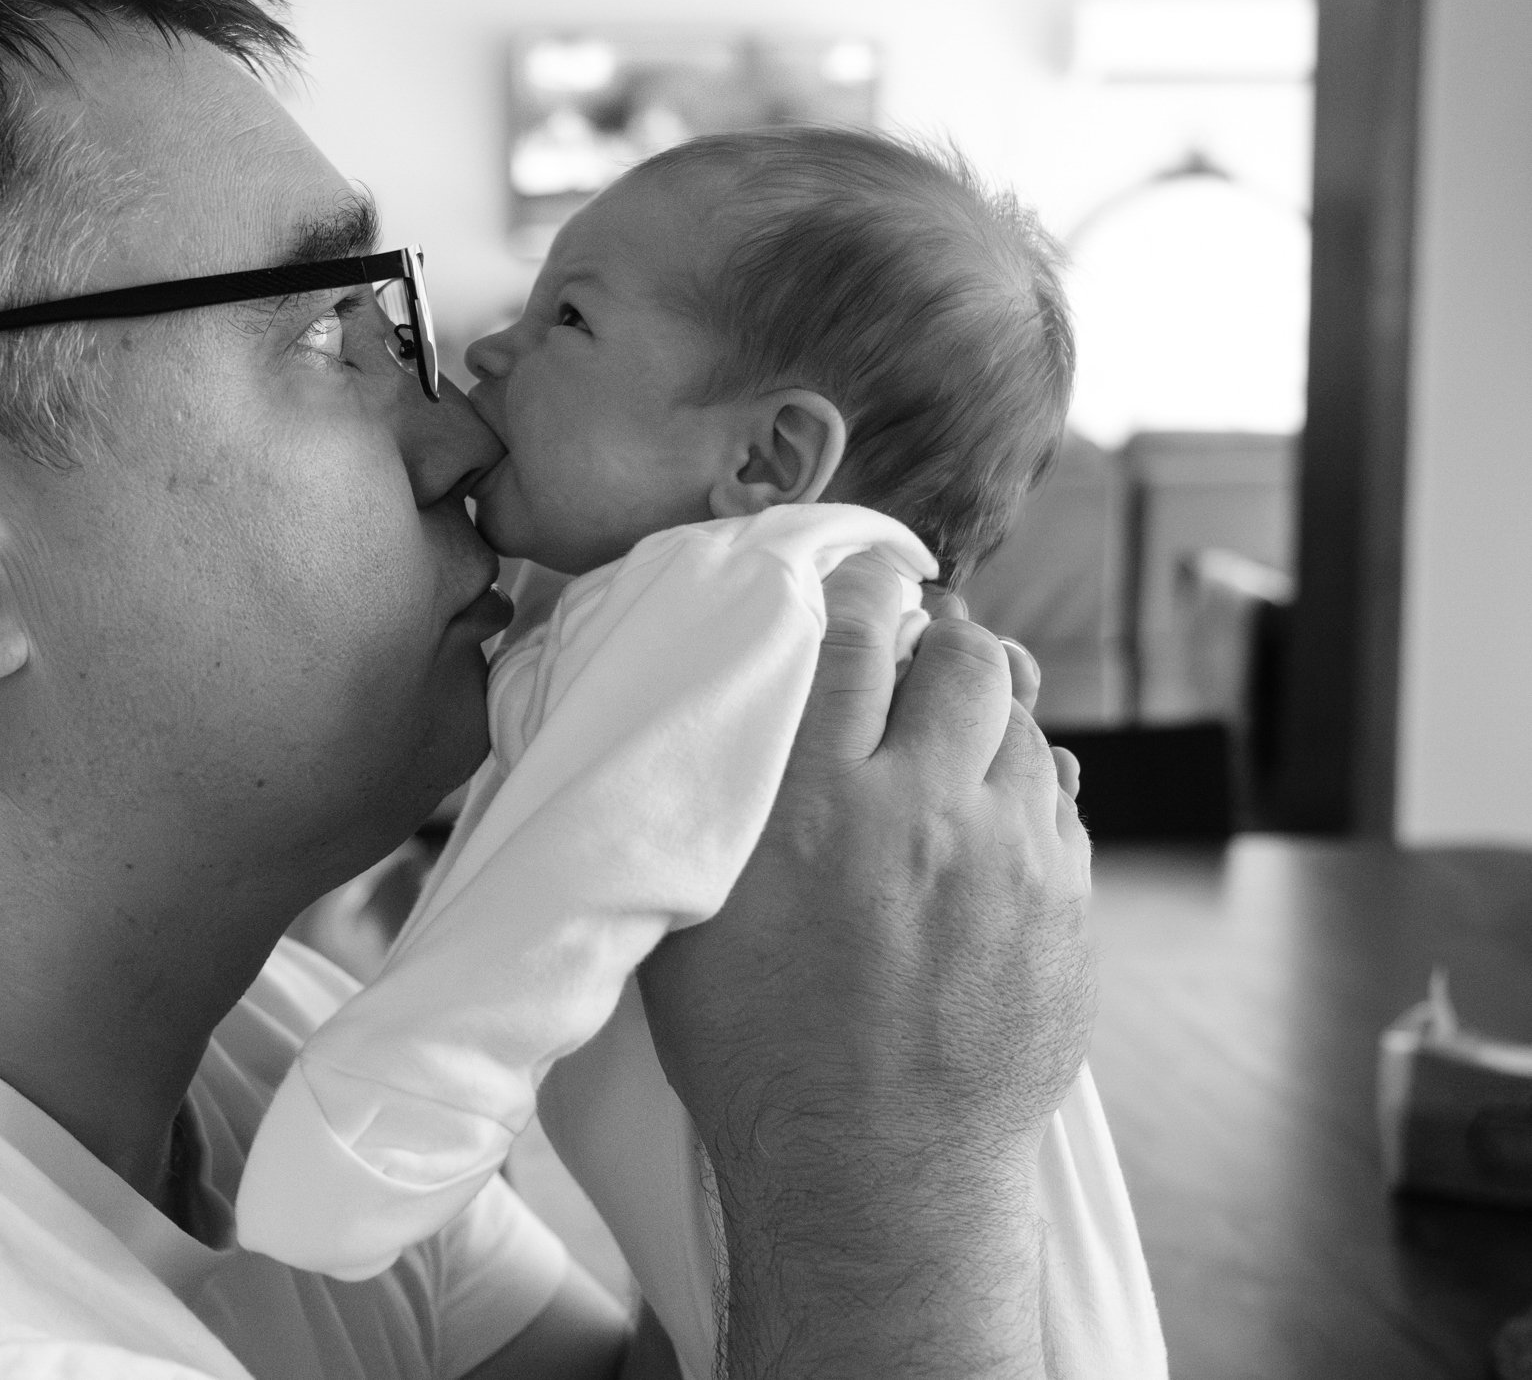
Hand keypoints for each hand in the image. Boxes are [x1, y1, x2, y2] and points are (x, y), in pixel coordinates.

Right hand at [639, 558, 1094, 1377]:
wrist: (874, 1174)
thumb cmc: (758, 1053)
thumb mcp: (690, 917)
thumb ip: (711, 805)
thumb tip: (708, 717)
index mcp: (815, 800)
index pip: (854, 634)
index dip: (861, 589)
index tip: (860, 582)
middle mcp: (924, 810)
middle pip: (966, 660)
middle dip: (941, 646)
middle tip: (912, 662)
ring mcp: (1012, 859)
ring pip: (1025, 725)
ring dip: (985, 721)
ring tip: (946, 748)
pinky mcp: (1067, 908)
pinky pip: (1060, 805)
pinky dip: (1023, 793)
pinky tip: (982, 823)